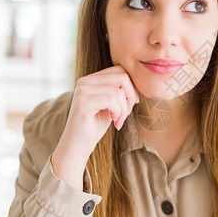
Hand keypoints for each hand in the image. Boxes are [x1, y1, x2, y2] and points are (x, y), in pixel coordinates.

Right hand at [51, 65, 138, 189]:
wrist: (78, 146)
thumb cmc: (95, 125)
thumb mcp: (110, 104)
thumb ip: (119, 90)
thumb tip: (139, 81)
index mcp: (91, 79)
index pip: (120, 70)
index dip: (131, 87)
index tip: (131, 104)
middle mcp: (84, 81)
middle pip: (122, 76)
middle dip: (130, 96)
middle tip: (127, 113)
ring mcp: (82, 91)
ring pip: (118, 91)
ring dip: (124, 109)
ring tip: (119, 120)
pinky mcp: (82, 102)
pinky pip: (111, 100)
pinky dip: (119, 112)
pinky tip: (115, 122)